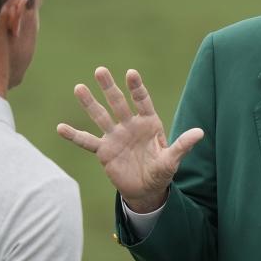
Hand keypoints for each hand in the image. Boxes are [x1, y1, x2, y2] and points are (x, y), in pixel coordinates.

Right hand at [57, 67, 203, 211]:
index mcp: (149, 123)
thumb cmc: (161, 171)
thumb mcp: (172, 160)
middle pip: (118, 103)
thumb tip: (200, 132)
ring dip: (90, 104)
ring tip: (79, 88)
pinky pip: (87, 142)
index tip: (131, 73)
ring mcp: (115, 136)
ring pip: (100, 116)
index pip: (142, 101)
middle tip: (100, 71)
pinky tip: (60, 128)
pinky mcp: (104, 151)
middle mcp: (130, 125)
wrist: (146, 189)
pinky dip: (74, 136)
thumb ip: (182, 146)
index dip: (137, 88)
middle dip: (109, 88)